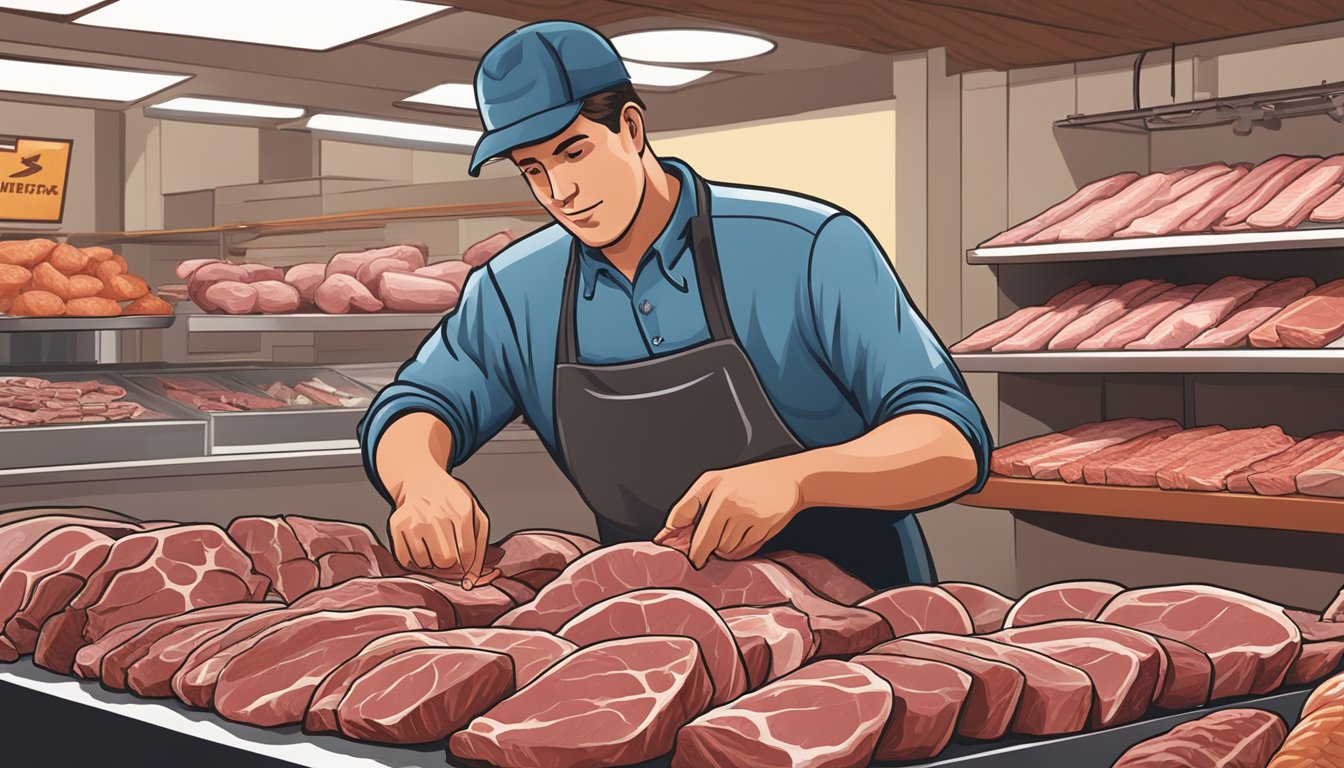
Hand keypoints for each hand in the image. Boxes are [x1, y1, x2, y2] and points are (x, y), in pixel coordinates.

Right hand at [388, 470, 489, 588]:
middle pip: (446, 561)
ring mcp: (414, 518)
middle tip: (447, 551)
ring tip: (432, 544)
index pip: (467, 553)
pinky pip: (405, 560)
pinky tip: (419, 544)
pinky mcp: (396, 524)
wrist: (423, 481)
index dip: (467, 564)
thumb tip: (469, 585)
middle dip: (449, 563)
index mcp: (462, 510)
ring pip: (424, 564)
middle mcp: (437, 513)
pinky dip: (413, 559)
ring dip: (430, 562)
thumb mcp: (475, 517)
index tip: (464, 560)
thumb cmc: (453, 505)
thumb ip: (479, 551)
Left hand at [654, 459, 804, 567]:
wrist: (788, 478)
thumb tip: (667, 532)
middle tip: (702, 555)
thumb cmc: (747, 481)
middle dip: (702, 553)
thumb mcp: (713, 482)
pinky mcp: (764, 528)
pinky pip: (743, 552)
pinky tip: (746, 534)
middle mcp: (729, 502)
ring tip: (734, 530)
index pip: (686, 521)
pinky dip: (741, 550)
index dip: (681, 542)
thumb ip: (689, 505)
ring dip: (724, 549)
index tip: (674, 552)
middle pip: (706, 543)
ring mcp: (748, 517)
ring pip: (725, 550)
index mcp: (714, 490)